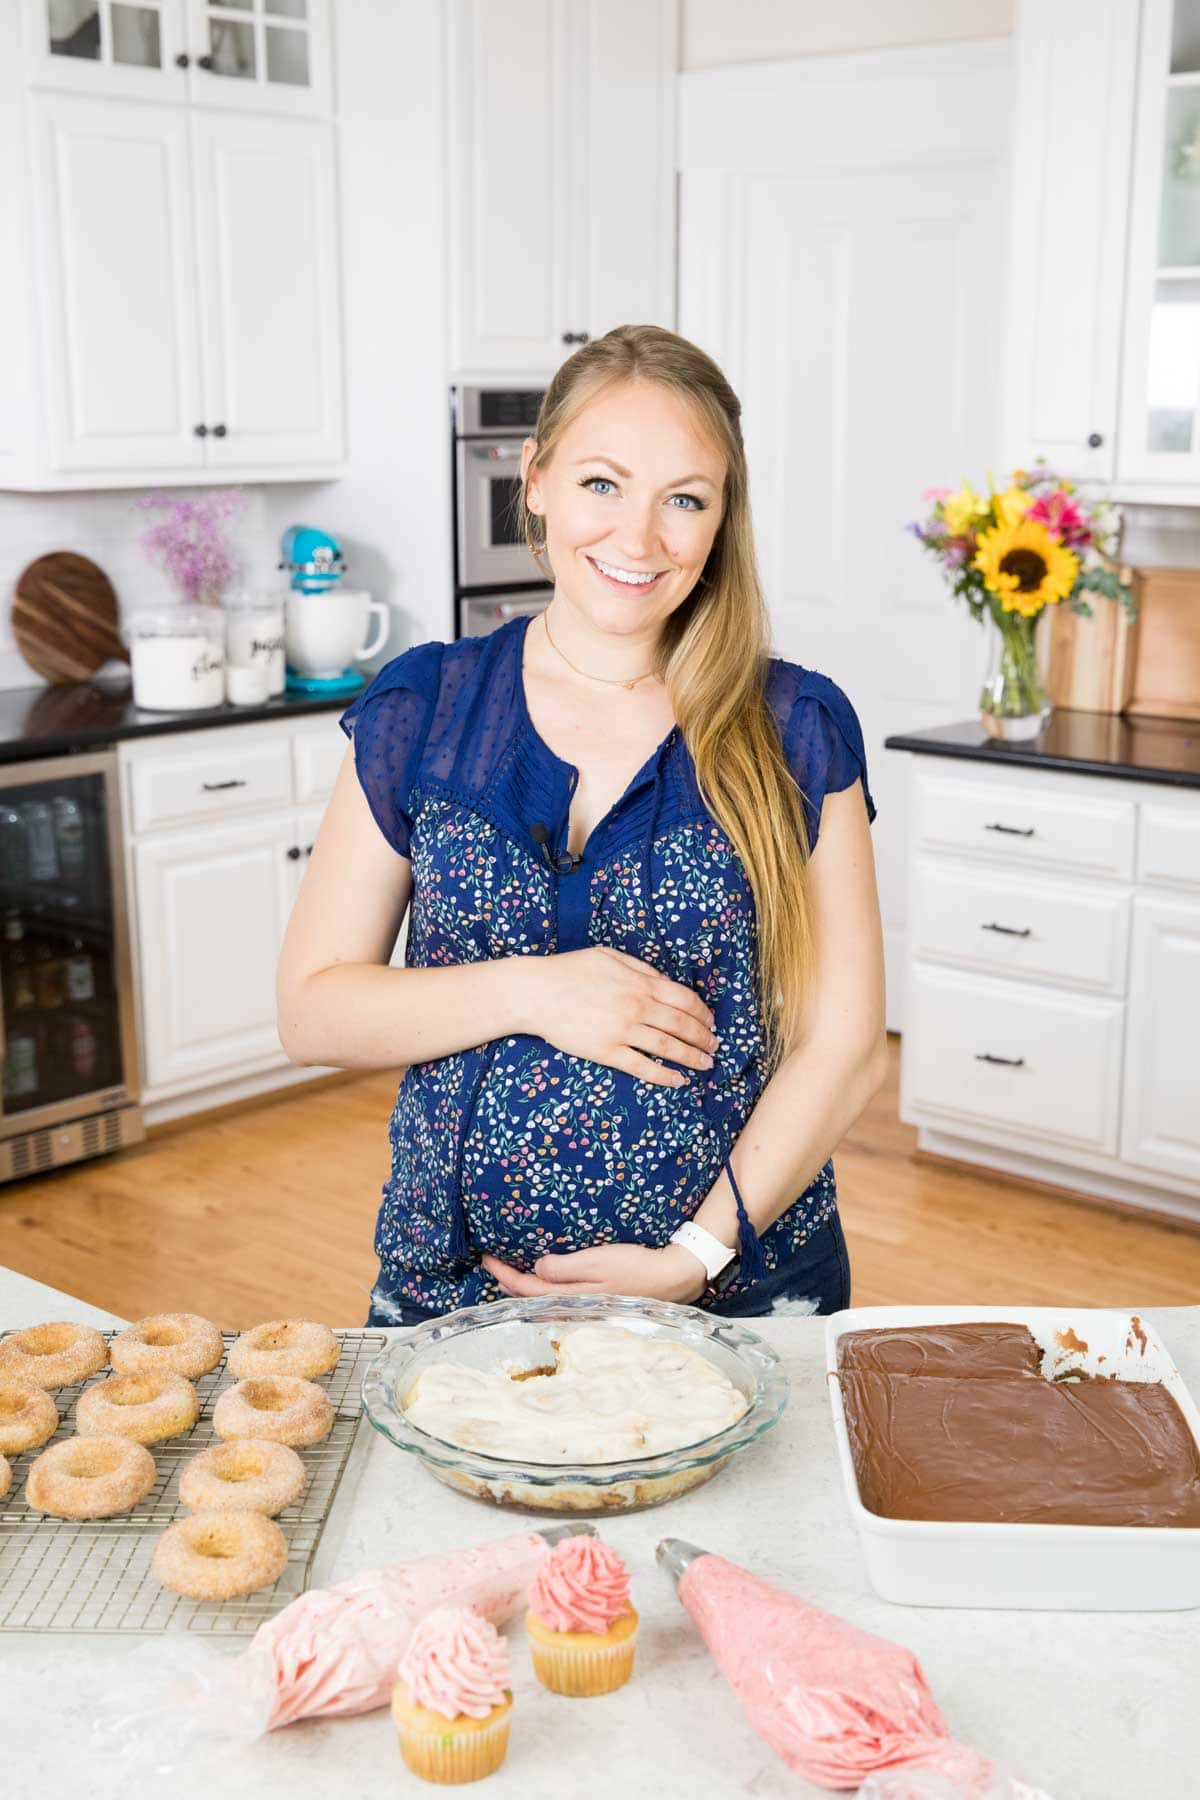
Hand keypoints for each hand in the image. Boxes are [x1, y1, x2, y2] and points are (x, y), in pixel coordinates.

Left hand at [481, 1243, 707, 1304]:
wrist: (671, 1278)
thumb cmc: (635, 1267)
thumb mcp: (597, 1262)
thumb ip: (563, 1268)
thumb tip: (535, 1269)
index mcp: (569, 1298)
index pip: (524, 1289)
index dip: (503, 1274)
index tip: (486, 1257)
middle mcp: (573, 1309)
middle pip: (530, 1299)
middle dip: (509, 1283)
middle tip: (492, 1264)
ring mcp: (584, 1309)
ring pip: (543, 1301)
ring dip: (524, 1288)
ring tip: (509, 1275)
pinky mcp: (595, 1304)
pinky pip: (558, 1299)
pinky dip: (543, 1290)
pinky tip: (543, 1283)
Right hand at [517, 946, 717, 1088]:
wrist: (536, 992)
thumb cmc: (571, 970)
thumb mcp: (610, 956)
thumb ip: (641, 968)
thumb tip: (666, 982)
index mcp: (640, 982)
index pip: (685, 999)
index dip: (702, 1013)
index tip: (711, 1022)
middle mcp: (637, 1006)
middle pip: (682, 1025)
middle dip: (704, 1037)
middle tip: (715, 1046)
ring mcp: (622, 1030)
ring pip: (668, 1047)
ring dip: (692, 1057)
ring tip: (706, 1065)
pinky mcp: (606, 1051)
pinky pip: (642, 1067)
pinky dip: (664, 1075)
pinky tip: (679, 1080)